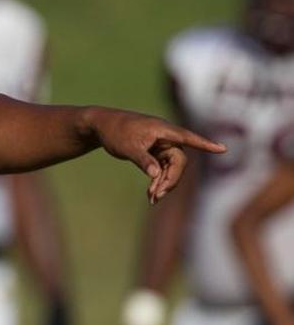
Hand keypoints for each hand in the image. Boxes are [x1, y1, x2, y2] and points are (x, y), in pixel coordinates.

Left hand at [86, 108, 223, 203]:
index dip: (205, 144)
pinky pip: (163, 169)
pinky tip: (151, 195)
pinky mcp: (156, 152)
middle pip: (178, 161)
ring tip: (151, 199)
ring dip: (164, 183)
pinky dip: (158, 181)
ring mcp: (162, 145)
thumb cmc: (116, 132)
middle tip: (156, 196)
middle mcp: (166, 137)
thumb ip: (143, 160)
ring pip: (171, 168)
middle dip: (171, 179)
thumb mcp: (128, 148)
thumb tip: (156, 175)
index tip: (223, 149)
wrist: (102, 126)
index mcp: (163, 130)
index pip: (188, 138)